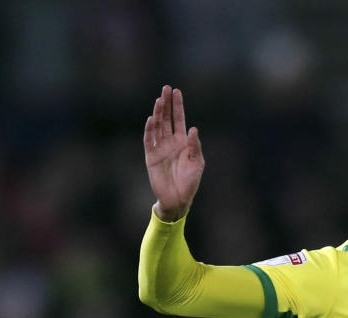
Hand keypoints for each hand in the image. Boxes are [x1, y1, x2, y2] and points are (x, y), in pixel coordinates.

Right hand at [143, 86, 204, 221]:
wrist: (178, 199)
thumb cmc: (190, 182)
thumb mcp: (197, 163)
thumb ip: (194, 146)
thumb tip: (193, 128)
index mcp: (182, 142)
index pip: (178, 119)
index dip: (177, 106)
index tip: (176, 91)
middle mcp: (170, 142)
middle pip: (166, 118)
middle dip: (166, 104)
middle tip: (165, 88)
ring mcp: (160, 148)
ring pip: (157, 126)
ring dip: (158, 113)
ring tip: (159, 100)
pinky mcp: (151, 156)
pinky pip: (149, 140)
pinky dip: (150, 129)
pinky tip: (152, 118)